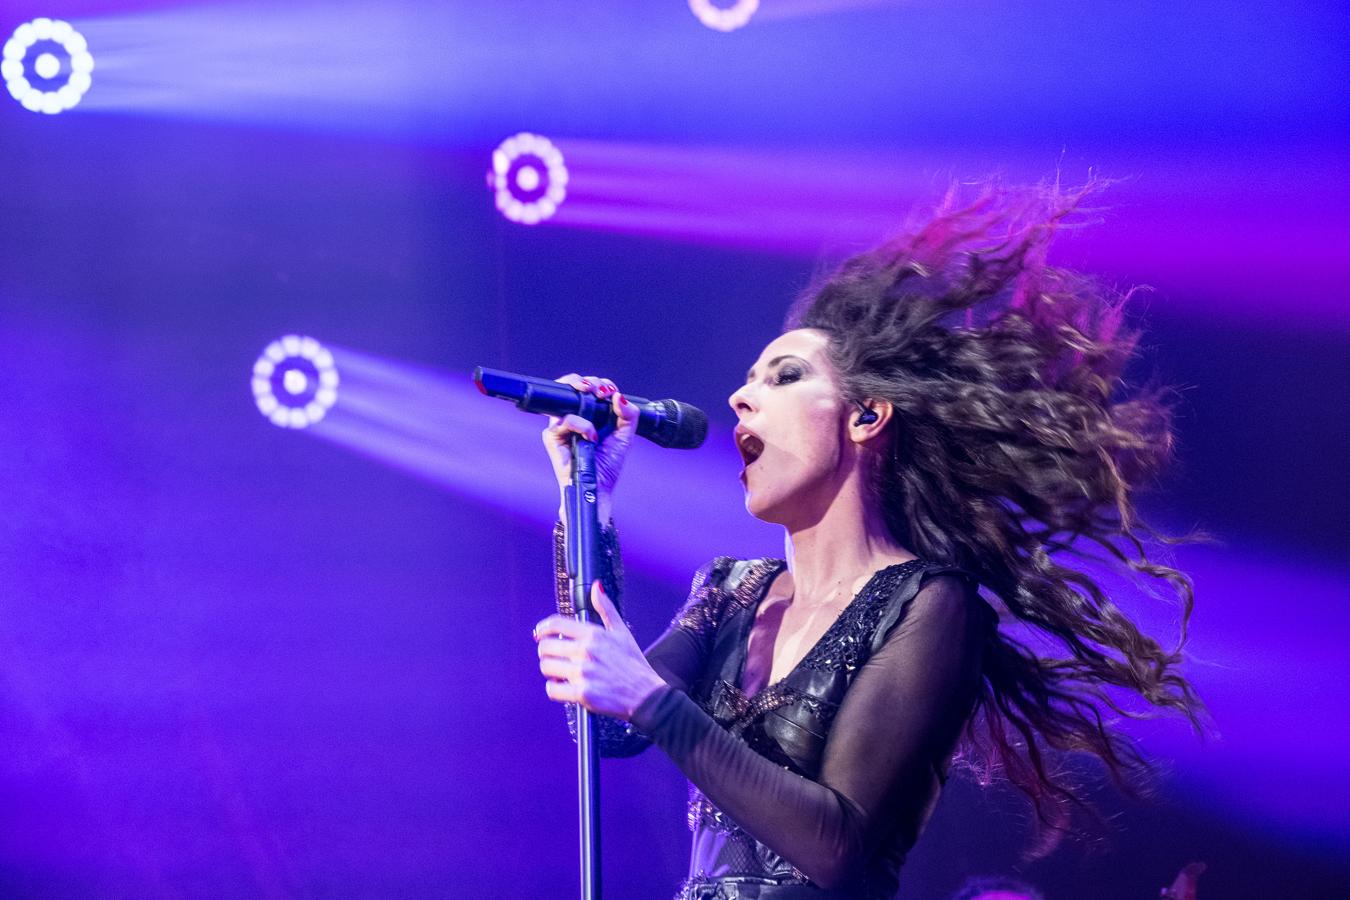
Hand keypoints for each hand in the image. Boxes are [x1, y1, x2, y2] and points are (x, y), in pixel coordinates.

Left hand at [534, 580, 666, 718]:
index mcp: (594, 634)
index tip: (539, 633)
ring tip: (559, 672)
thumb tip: (596, 588)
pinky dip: (555, 689)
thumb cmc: (634, 664)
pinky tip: (563, 686)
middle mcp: (586, 651)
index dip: (543, 628)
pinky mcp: (582, 693)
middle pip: (546, 646)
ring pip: (546, 667)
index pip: (556, 624)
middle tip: (553, 656)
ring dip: (550, 670)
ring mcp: (583, 673)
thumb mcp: (622, 631)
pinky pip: (553, 690)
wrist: (646, 694)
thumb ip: (606, 608)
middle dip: (546, 652)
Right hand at [541, 374, 639, 516]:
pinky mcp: (552, 436)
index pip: (591, 389)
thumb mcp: (625, 435)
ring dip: (583, 393)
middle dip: (589, 381)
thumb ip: (628, 414)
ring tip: (597, 400)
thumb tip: (618, 396)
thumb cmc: (608, 464)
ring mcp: (561, 425)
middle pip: (573, 385)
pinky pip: (565, 420)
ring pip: (565, 397)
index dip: (600, 384)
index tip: (610, 391)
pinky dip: (581, 425)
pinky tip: (591, 437)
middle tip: (600, 390)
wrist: (598, 486)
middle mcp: (574, 416)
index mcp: (591, 414)